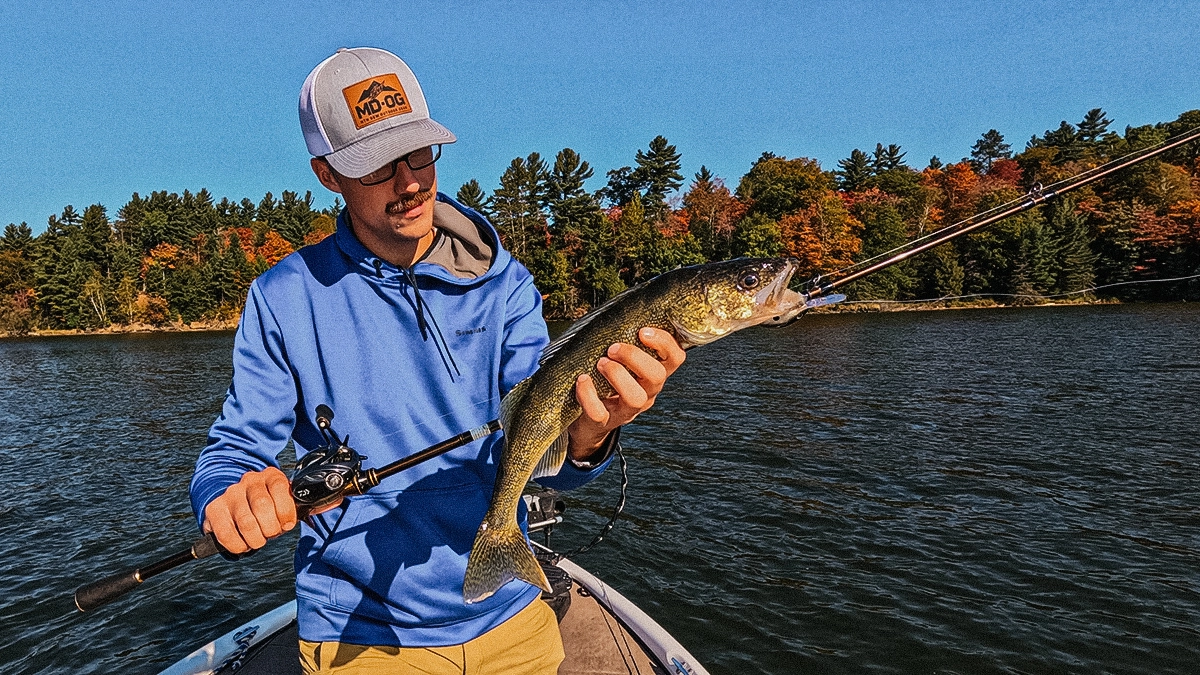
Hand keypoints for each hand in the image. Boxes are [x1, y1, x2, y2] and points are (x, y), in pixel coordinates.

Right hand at [202, 467, 297, 553]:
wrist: (236, 504)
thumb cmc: (268, 508)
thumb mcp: (286, 503)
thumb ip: (301, 507)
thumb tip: (323, 510)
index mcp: (271, 476)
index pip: (280, 488)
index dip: (286, 511)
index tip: (287, 524)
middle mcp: (250, 481)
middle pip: (262, 506)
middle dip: (271, 528)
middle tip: (271, 534)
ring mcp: (230, 494)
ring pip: (245, 522)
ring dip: (255, 539)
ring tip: (257, 540)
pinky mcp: (214, 509)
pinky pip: (226, 533)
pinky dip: (237, 545)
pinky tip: (243, 544)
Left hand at [567, 327, 685, 460]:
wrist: (589, 419)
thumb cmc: (606, 377)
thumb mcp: (621, 360)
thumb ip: (625, 340)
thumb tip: (617, 309)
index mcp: (654, 373)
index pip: (675, 358)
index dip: (665, 343)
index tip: (643, 332)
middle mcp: (647, 392)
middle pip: (657, 376)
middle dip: (634, 357)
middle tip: (613, 348)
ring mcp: (627, 410)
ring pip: (635, 397)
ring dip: (617, 375)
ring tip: (600, 363)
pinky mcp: (605, 421)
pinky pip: (599, 413)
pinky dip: (588, 394)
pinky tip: (582, 379)